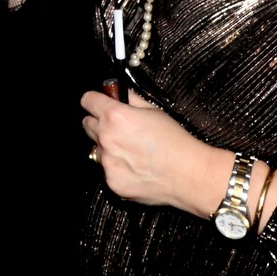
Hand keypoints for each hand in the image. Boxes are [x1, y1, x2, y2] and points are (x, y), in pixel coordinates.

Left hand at [80, 90, 224, 217]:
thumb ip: (130, 99)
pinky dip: (117, 168)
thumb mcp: (154, 110)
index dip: (94, 100)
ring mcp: (108, 162)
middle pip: (87, 125)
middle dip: (99, 123)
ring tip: (132, 152)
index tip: (97, 103)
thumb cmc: (176, 142)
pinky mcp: (112, 182)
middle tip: (118, 129)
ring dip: (108, 148)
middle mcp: (107, 138)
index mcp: (115, 116)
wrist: (189, 174)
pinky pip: (107, 170)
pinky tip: (135, 167)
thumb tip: (119, 93)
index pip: (87, 100)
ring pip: (97, 149)